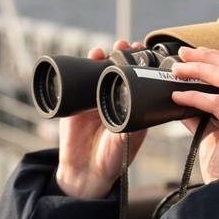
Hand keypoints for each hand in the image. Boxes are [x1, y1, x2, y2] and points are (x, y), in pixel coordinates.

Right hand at [55, 40, 147, 198]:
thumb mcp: (127, 142)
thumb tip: (134, 108)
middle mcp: (113, 100)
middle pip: (116, 71)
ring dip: (100, 58)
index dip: (139, 64)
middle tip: (124, 44)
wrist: (85, 174)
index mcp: (131, 107)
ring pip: (96, 73)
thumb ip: (130, 127)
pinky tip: (85, 59)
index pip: (136, 79)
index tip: (143, 51)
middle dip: (120, 55)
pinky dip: (80, 68)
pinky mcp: (75, 105)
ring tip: (102, 50)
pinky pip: (76, 83)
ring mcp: (92, 101)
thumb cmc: (112, 161)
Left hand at [169, 47, 218, 183]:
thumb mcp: (214, 132)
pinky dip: (193, 96)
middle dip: (207, 57)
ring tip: (177, 70)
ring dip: (199, 70)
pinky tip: (177, 96)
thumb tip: (180, 95)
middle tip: (182, 54)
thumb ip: (203, 112)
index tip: (194, 52)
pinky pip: (216, 103)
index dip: (217, 58)